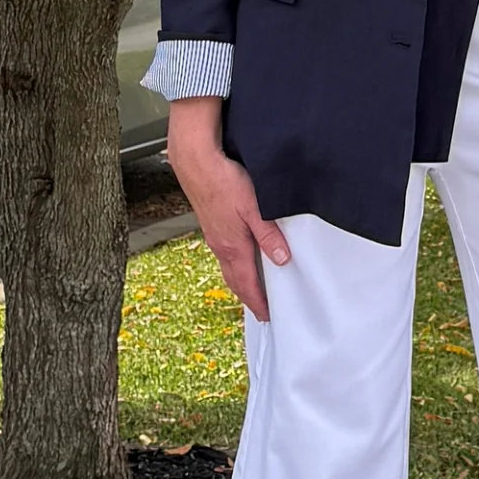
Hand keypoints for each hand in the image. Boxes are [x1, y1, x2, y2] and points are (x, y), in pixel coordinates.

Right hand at [165, 100, 289, 319]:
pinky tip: (241, 258)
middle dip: (249, 298)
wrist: (196, 162)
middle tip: (262, 311)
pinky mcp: (211, 225)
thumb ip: (269, 235)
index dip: (259, 302)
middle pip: (236, 281)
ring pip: (229, 268)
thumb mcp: (254, 208)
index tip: (267, 316)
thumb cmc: (224, 181)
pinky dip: (235, 265)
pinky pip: (224, 254)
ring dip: (241, 282)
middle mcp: (221, 246)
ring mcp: (214, 236)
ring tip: (253, 290)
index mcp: (233, 247)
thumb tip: (282, 260)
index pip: (248, 284)